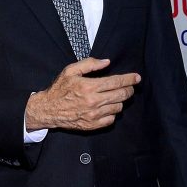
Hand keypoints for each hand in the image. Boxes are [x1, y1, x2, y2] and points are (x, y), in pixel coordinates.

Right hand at [25, 57, 139, 131]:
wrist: (48, 109)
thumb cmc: (59, 88)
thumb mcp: (70, 70)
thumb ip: (90, 64)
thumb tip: (107, 62)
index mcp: (89, 86)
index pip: (116, 82)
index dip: (129, 79)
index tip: (137, 78)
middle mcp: (93, 102)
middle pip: (121, 95)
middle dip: (129, 89)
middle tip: (129, 86)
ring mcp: (94, 115)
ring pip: (118, 107)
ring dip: (120, 101)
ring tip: (114, 96)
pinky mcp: (92, 125)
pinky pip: (111, 120)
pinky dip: (112, 113)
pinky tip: (107, 107)